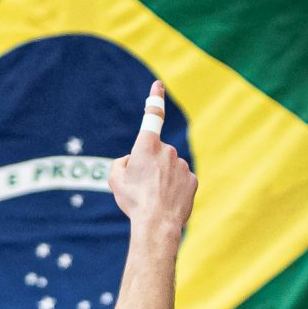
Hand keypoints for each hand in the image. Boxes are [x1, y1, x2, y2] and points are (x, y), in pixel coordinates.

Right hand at [108, 81, 197, 236]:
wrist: (157, 223)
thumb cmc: (134, 200)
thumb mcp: (115, 179)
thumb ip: (122, 163)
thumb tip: (132, 160)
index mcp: (147, 146)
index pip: (152, 117)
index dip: (155, 98)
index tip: (158, 85)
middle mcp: (167, 150)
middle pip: (154, 154)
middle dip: (147, 165)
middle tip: (139, 187)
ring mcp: (182, 164)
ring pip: (168, 168)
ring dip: (160, 178)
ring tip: (152, 198)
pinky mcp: (192, 179)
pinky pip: (179, 180)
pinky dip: (172, 188)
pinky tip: (165, 201)